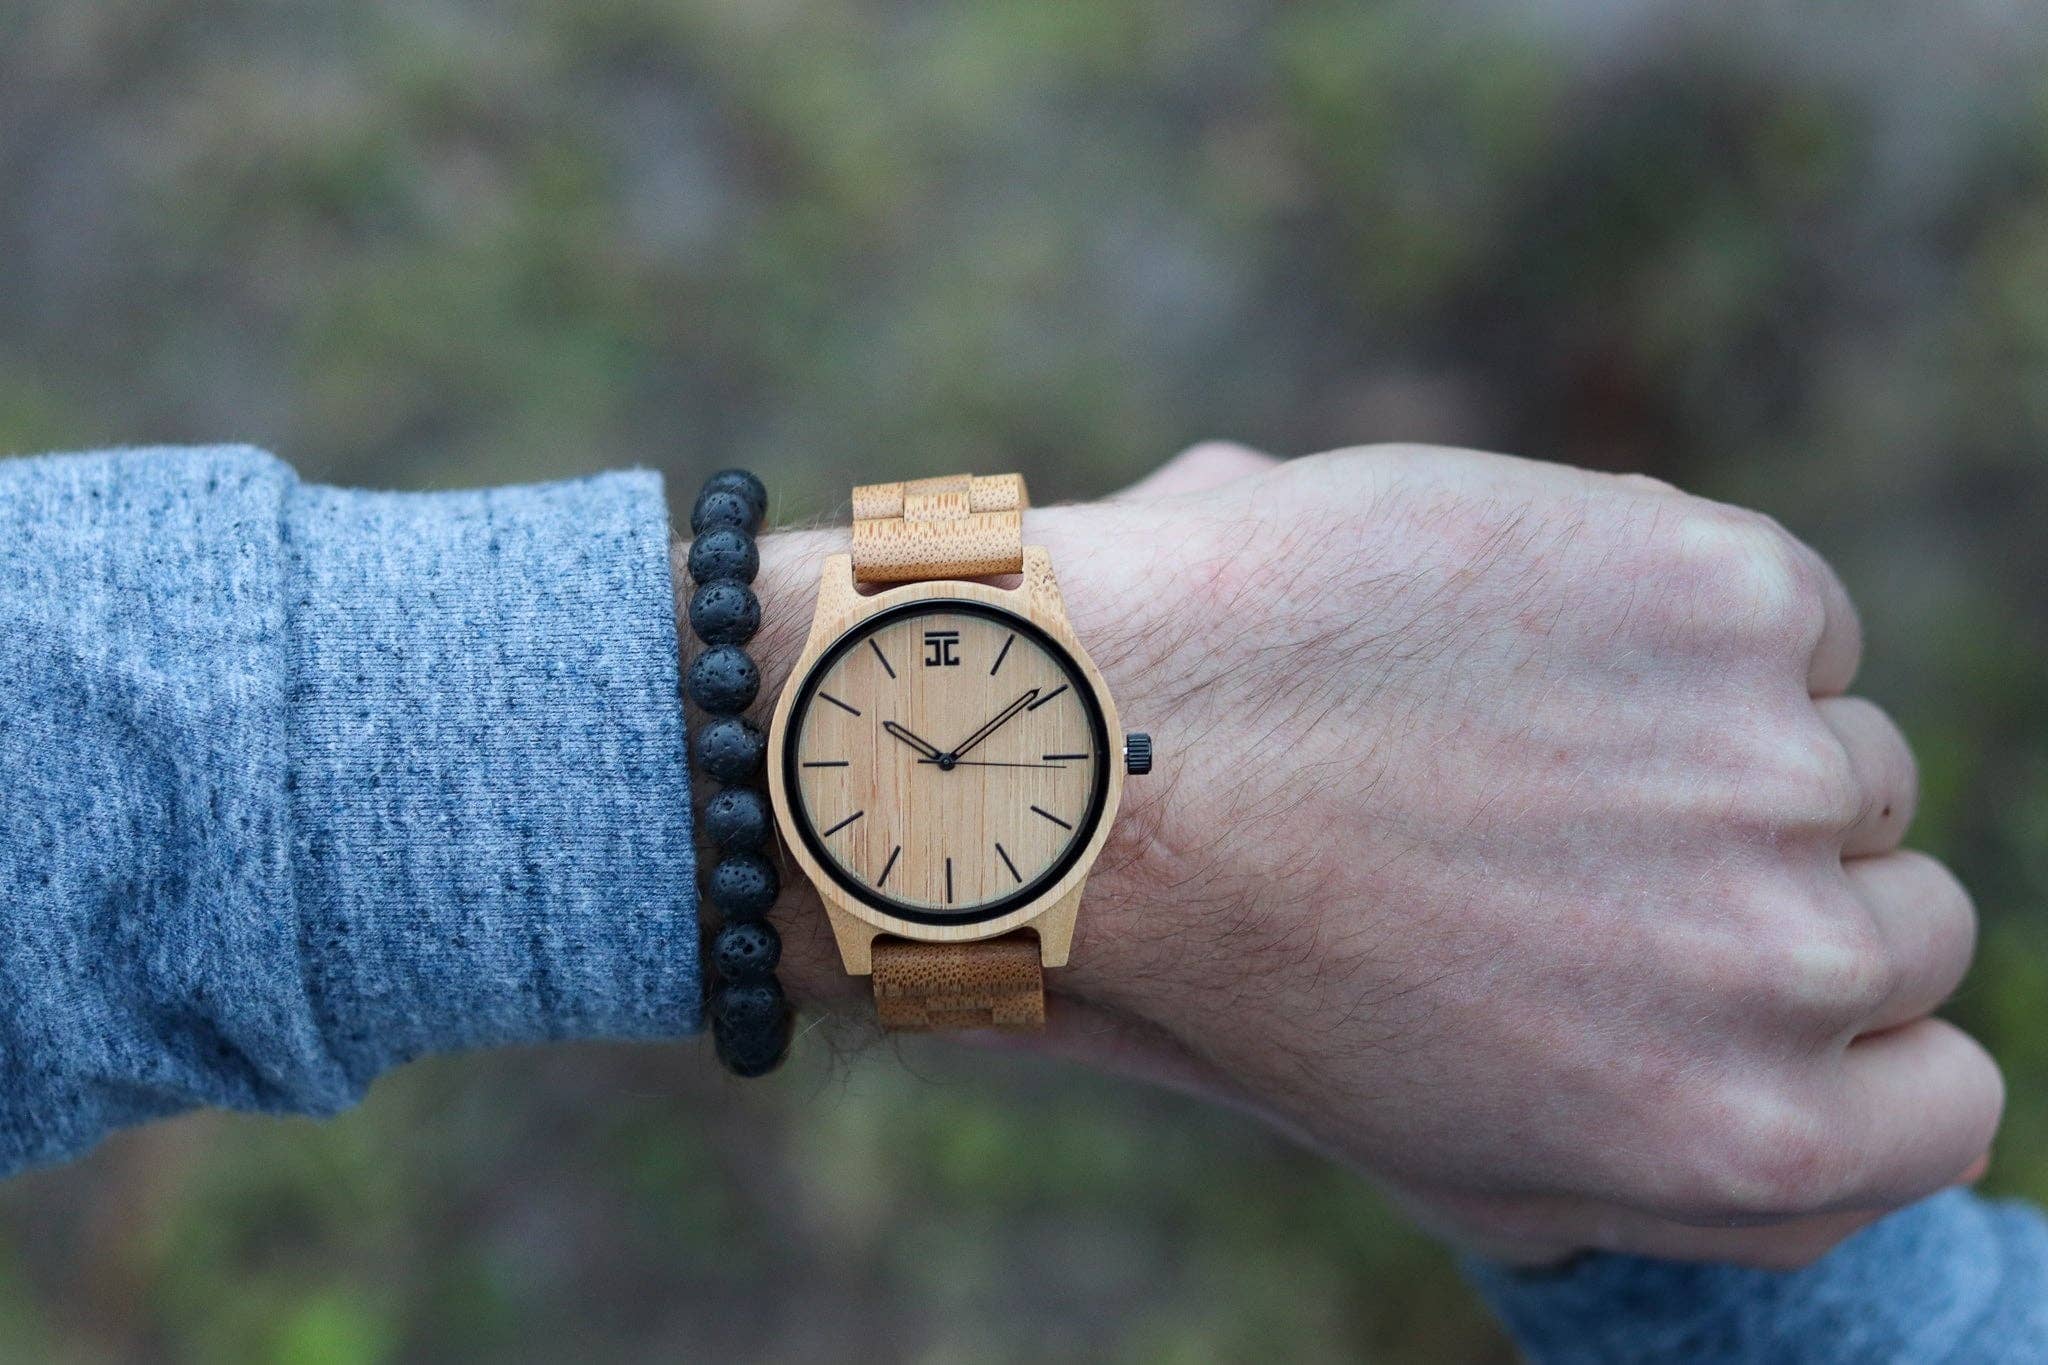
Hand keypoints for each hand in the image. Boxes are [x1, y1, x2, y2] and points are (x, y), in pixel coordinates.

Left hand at [743, 442, 1999, 1268]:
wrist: (1099, 753)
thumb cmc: (1245, 961)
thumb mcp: (1447, 1151)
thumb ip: (1651, 1169)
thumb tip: (1786, 1124)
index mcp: (1733, 1138)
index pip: (1939, 1101)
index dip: (1851, 1036)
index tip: (1747, 979)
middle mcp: (1788, 967)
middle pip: (1905, 919)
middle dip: (1770, 888)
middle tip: (1583, 846)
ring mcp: (1771, 768)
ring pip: (1844, 760)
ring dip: (1718, 750)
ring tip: (1515, 742)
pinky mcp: (1722, 597)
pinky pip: (1794, 622)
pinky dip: (1693, 623)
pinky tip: (1525, 639)